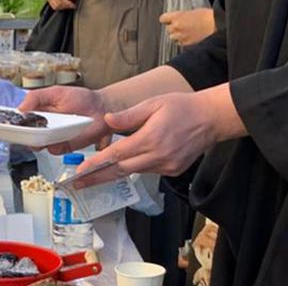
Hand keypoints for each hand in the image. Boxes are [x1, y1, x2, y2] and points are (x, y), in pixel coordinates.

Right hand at [18, 86, 112, 153]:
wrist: (102, 108)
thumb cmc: (80, 98)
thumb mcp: (55, 92)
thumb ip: (36, 98)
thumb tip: (20, 109)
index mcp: (36, 113)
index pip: (17, 120)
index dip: (7, 123)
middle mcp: (41, 127)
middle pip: (22, 135)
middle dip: (16, 134)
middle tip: (16, 129)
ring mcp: (51, 138)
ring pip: (35, 145)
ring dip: (35, 140)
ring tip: (41, 129)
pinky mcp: (63, 147)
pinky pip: (53, 150)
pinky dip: (53, 145)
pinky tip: (59, 135)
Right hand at [47, 0, 75, 9]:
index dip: (68, 2)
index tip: (74, 4)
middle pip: (59, 2)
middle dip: (67, 6)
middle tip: (73, 5)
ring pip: (56, 6)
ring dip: (64, 7)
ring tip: (69, 5)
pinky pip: (54, 7)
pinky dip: (60, 7)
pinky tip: (65, 5)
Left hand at [71, 85, 243, 187]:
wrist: (210, 119)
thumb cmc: (182, 107)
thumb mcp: (152, 104)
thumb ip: (128, 116)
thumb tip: (106, 120)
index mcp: (151, 139)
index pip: (117, 155)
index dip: (97, 164)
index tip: (80, 170)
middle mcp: (158, 156)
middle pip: (121, 170)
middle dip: (97, 177)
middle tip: (77, 183)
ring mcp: (167, 166)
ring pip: (134, 172)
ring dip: (113, 174)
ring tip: (92, 178)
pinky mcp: (172, 170)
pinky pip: (147, 171)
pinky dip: (133, 168)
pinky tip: (121, 165)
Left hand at [159, 8, 216, 48]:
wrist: (216, 25)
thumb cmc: (206, 16)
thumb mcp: (191, 12)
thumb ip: (181, 16)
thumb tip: (178, 19)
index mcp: (176, 16)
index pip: (163, 19)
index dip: (166, 20)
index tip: (168, 20)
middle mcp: (176, 27)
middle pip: (168, 29)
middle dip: (173, 28)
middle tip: (182, 27)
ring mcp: (181, 37)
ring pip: (173, 38)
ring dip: (177, 36)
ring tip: (186, 33)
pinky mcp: (187, 44)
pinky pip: (180, 44)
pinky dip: (183, 42)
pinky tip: (190, 38)